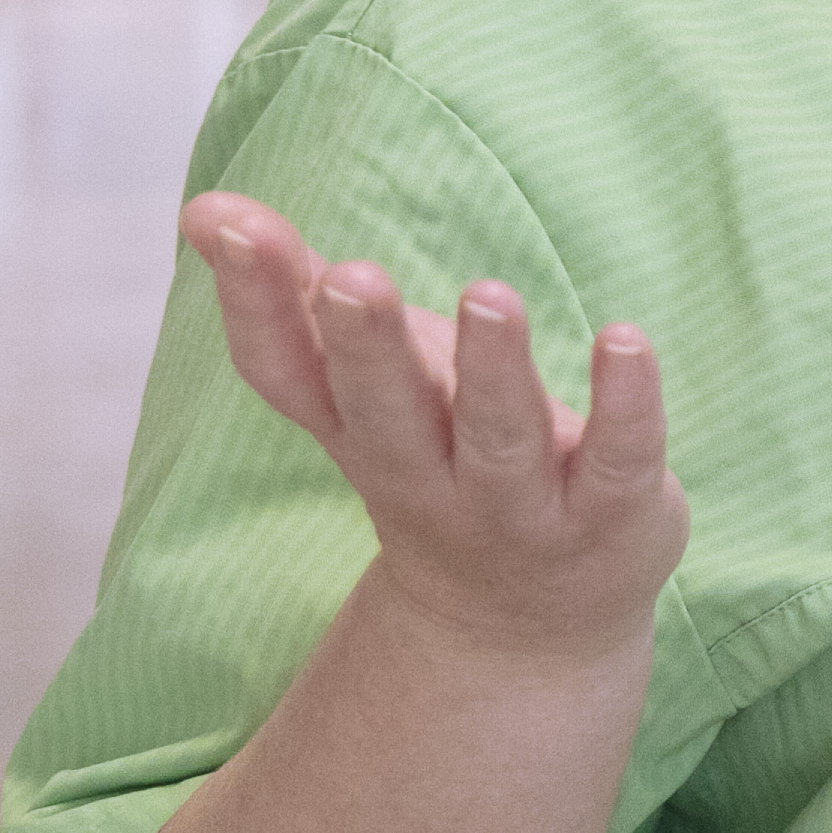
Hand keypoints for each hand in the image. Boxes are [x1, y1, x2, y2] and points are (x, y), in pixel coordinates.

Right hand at [181, 192, 688, 667]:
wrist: (522, 627)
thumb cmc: (436, 457)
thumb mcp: (362, 386)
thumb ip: (297, 295)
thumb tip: (204, 206)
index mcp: (355, 432)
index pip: (287, 374)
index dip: (258, 305)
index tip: (234, 227)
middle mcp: (426, 476)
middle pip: (387, 414)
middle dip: (369, 348)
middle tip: (354, 277)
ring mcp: (519, 505)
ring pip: (500, 440)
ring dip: (493, 370)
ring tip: (490, 295)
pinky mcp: (612, 513)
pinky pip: (620, 459)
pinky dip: (626, 406)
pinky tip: (627, 342)